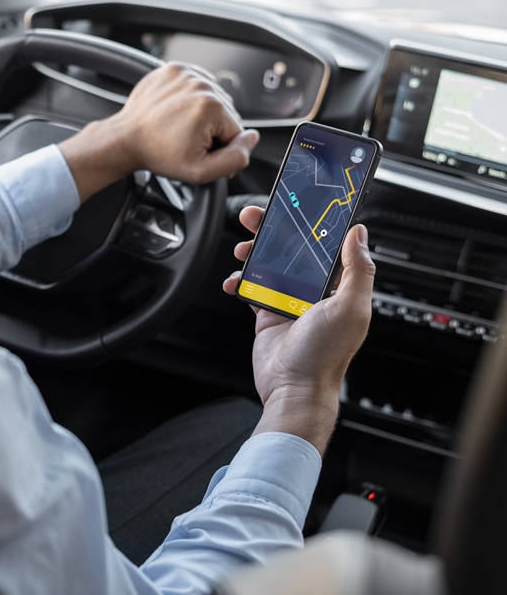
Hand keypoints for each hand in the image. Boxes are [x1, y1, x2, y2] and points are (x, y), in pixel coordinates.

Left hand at [59, 62, 259, 201]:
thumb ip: (235, 159)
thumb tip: (252, 139)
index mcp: (212, 106)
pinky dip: (191, 98)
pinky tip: (177, 112)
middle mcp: (201, 84)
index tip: (201, 152)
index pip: (236, 131)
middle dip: (212, 129)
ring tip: (180, 126)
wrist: (125, 139)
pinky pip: (196, 84)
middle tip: (187, 141)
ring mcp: (186, 73)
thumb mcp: (201, 171)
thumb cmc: (157, 154)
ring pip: (212, 98)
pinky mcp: (174, 69)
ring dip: (202, 113)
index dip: (221, 147)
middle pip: (225, 112)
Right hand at [222, 206, 374, 453]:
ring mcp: (289, 301)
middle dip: (272, 230)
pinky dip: (240, 281)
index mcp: (337, 286)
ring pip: (269, 264)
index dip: (309, 222)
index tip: (294, 205)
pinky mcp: (268, 313)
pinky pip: (252, 288)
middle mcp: (314, 291)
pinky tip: (235, 281)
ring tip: (242, 250)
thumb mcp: (350, 308)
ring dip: (253, 252)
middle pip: (291, 249)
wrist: (294, 388)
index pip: (324, 243)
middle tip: (255, 217)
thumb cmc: (324, 356)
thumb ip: (357, 269)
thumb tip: (360, 234)